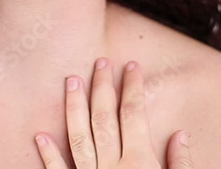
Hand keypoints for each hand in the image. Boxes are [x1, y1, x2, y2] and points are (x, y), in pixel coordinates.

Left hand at [35, 57, 193, 167]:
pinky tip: (39, 136)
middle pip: (104, 118)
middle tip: (100, 62)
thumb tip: (179, 134)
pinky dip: (48, 155)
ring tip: (70, 82)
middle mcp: (112, 167)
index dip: (132, 87)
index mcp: (140, 163)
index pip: (134, 114)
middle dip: (102, 88)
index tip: (131, 65)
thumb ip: (181, 166)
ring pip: (78, 137)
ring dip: (73, 109)